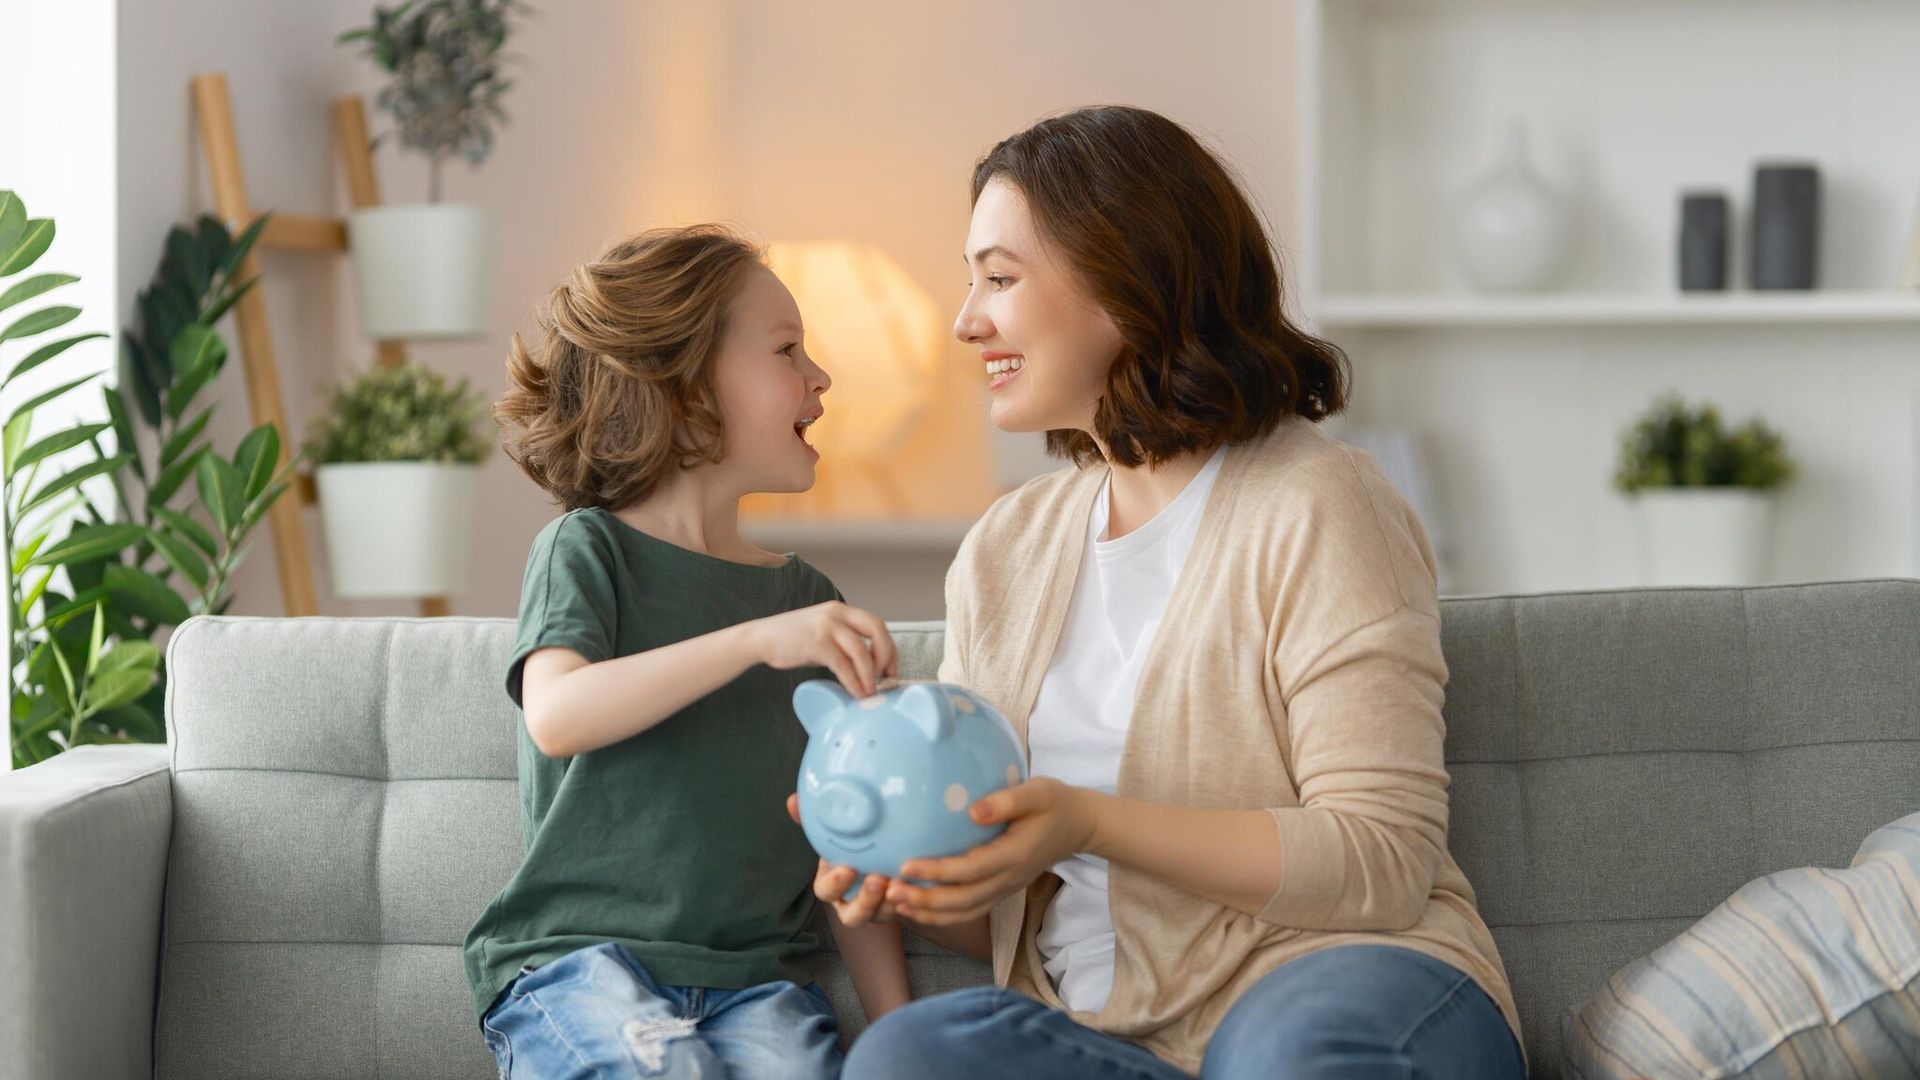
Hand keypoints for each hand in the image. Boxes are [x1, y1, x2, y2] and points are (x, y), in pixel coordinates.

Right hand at [748, 601, 897, 697]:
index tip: (892, 669)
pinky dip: (853, 681)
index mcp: (842, 610)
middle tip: (886, 678)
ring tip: (870, 692)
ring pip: (862, 650)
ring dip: (870, 674)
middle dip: (886, 656)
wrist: (760, 638)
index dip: (889, 648)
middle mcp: (837, 613)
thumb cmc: (793, 640)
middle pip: (877, 629)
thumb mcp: (824, 633)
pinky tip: (855, 692)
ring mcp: (827, 626)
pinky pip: (843, 665)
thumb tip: (869, 668)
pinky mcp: (816, 643)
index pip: (877, 624)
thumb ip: (845, 643)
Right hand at [788, 793, 898, 926]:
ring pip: (879, 916)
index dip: (835, 884)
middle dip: (864, 901)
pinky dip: (910, 899)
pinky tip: (919, 882)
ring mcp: (875, 909)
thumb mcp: (835, 832)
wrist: (881, 855)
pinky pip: (904, 910)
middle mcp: (851, 901)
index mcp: (832, 883)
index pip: (825, 891)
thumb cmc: (850, 845)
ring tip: (899, 882)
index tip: (847, 869)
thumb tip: (793, 800)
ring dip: (888, 903)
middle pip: (852, 916)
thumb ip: (814, 819)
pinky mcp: (897, 908)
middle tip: (877, 879)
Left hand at [885, 777, 1097, 925]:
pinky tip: (918, 908)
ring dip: (929, 912)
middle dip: (924, 900)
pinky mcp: (1001, 890)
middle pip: (962, 900)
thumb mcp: (1038, 792)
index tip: (905, 866)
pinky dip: (942, 914)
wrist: (1080, 826)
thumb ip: (1007, 801)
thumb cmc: (1056, 803)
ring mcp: (1005, 888)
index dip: (937, 871)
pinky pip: (969, 910)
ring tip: (895, 904)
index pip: (970, 869)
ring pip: (964, 911)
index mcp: (1014, 855)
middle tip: (890, 892)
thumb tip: (973, 811)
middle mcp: (1009, 878)